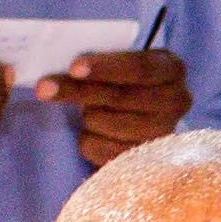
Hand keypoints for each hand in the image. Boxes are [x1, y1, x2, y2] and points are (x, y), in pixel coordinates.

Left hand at [42, 44, 194, 162]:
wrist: (143, 114)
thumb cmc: (126, 80)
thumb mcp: (122, 62)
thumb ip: (103, 60)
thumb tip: (62, 65)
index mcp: (172, 69)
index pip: (140, 68)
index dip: (106, 68)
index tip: (74, 67)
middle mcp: (177, 100)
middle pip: (120, 96)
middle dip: (78, 91)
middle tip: (44, 88)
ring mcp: (163, 133)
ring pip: (108, 123)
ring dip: (86, 116)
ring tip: (86, 111)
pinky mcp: (145, 161)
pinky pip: (102, 149)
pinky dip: (88, 139)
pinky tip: (93, 132)